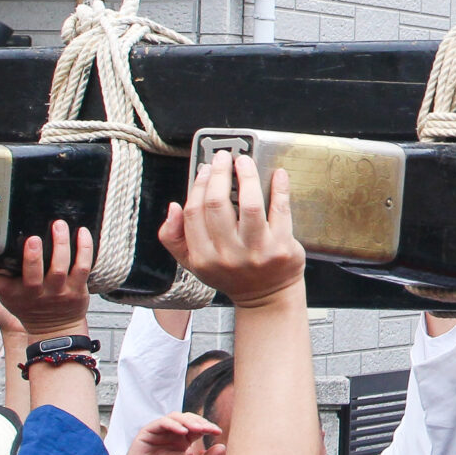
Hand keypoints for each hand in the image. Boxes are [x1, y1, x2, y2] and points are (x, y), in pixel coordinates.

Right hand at [0, 221, 94, 337]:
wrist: (55, 331)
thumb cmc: (29, 307)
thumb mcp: (6, 297)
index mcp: (13, 294)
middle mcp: (35, 293)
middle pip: (32, 276)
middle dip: (32, 257)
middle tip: (33, 238)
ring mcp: (57, 292)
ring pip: (59, 268)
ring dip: (60, 245)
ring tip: (59, 225)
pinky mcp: (77, 289)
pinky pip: (83, 267)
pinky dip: (84, 249)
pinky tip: (82, 232)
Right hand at [117, 410, 224, 454]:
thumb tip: (223, 446)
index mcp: (183, 441)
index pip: (198, 428)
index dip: (208, 427)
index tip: (218, 432)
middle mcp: (172, 433)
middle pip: (189, 419)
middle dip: (200, 422)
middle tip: (210, 429)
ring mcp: (160, 431)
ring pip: (176, 417)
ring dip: (188, 421)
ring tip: (198, 429)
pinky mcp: (148, 432)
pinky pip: (162, 422)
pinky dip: (173, 424)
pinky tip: (183, 432)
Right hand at [160, 151, 304, 308]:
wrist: (267, 296)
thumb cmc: (230, 272)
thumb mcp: (194, 263)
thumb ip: (174, 236)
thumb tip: (174, 206)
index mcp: (203, 257)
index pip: (194, 213)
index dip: (199, 186)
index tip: (205, 168)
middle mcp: (228, 255)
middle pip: (218, 204)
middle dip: (220, 174)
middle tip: (224, 157)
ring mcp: (256, 251)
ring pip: (249, 204)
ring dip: (247, 176)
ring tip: (245, 161)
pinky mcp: (282, 247)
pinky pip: (280, 210)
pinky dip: (279, 188)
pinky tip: (278, 174)